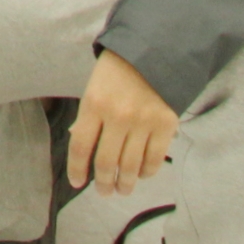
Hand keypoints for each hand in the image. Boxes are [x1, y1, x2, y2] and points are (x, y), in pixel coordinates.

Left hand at [69, 49, 178, 195]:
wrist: (153, 51)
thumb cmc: (117, 70)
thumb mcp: (94, 87)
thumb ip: (89, 117)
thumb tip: (82, 148)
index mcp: (93, 104)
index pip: (81, 147)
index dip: (77, 169)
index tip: (77, 183)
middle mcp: (117, 116)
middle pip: (106, 162)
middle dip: (103, 183)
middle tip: (103, 192)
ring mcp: (143, 122)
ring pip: (130, 167)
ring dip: (124, 184)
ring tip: (121, 190)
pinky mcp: (166, 126)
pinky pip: (154, 160)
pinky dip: (146, 172)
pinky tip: (140, 175)